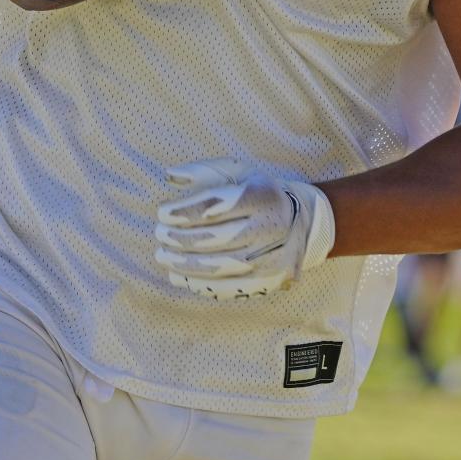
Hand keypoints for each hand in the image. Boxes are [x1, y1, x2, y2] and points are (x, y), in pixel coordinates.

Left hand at [155, 158, 334, 299]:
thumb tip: (169, 175)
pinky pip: (228, 288)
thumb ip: (203, 171)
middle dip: (181, 239)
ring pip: (220, 267)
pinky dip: (199, 283)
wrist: (301, 222)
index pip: (217, 205)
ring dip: (185, 264)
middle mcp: (270, 228)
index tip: (162, 212)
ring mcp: (272, 258)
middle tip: (159, 235)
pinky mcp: (269, 282)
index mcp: (261, 196)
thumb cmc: (258, 192)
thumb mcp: (238, 172)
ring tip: (163, 256)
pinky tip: (178, 276)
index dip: (185, 211)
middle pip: (217, 238)